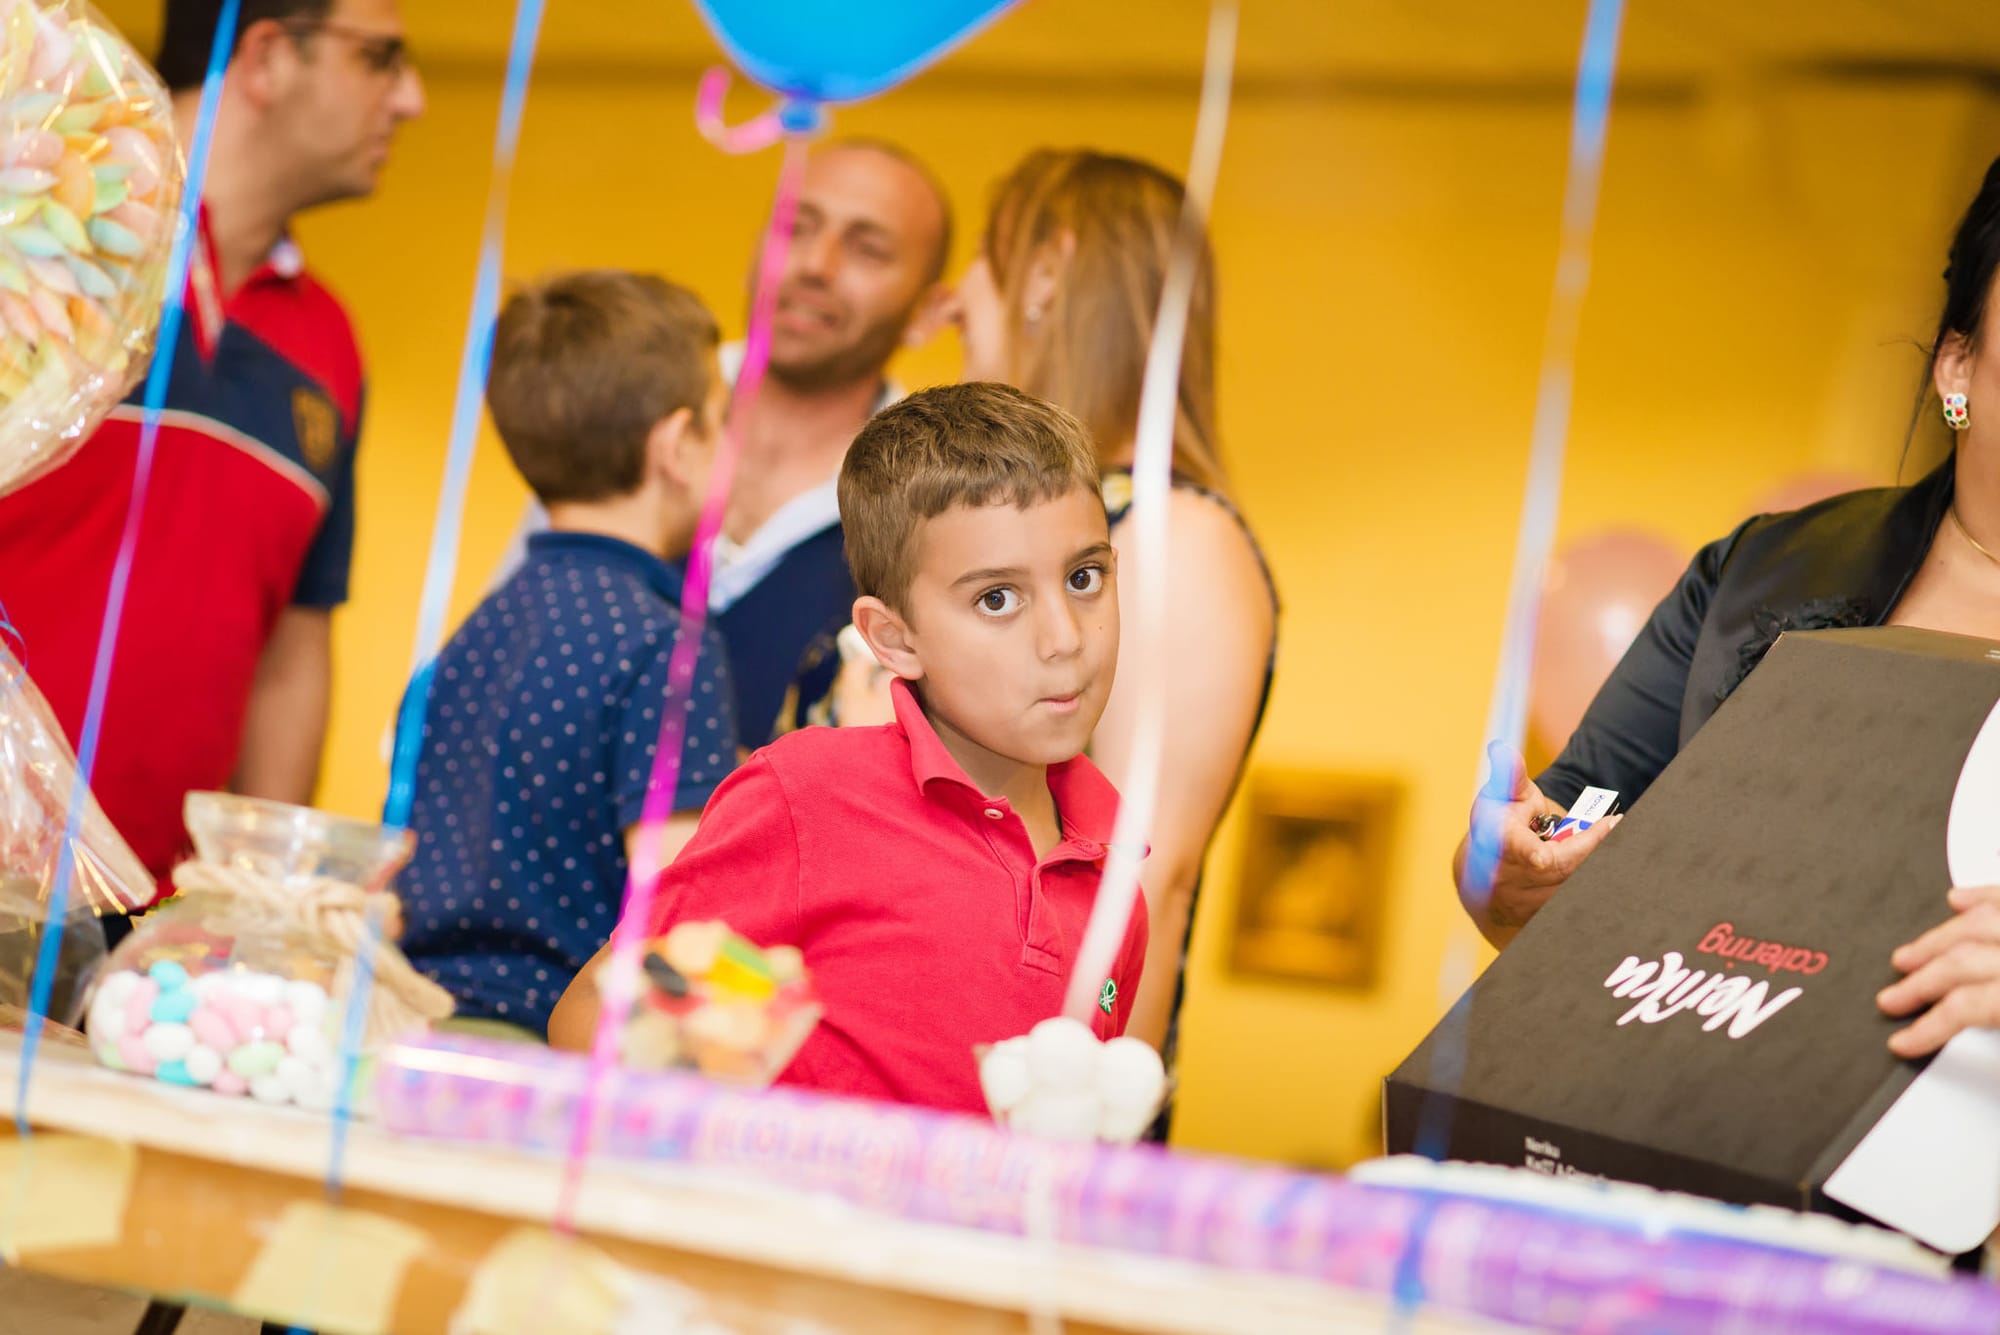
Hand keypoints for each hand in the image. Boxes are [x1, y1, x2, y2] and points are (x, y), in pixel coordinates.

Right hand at [1454, 743, 1619, 947]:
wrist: (1483, 870)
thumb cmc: (1499, 822)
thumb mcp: (1502, 794)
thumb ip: (1509, 774)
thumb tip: (1500, 748)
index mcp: (1495, 842)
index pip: (1517, 850)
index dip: (1531, 853)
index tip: (1543, 856)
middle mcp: (1504, 877)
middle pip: (1562, 866)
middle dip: (1591, 844)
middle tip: (1615, 823)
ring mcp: (1519, 902)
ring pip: (1571, 884)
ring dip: (1592, 861)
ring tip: (1602, 837)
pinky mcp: (1534, 918)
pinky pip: (1572, 899)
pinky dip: (1585, 877)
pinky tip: (1591, 860)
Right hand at [1878, 884, 1999, 1057]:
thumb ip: (1997, 1022)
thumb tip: (1973, 1026)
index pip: (1967, 1005)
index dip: (1929, 1026)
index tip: (1903, 1041)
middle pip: (1963, 961)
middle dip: (1920, 982)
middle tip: (1892, 999)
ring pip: (1980, 922)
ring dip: (1937, 939)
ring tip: (1909, 956)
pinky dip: (1981, 897)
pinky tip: (1957, 900)